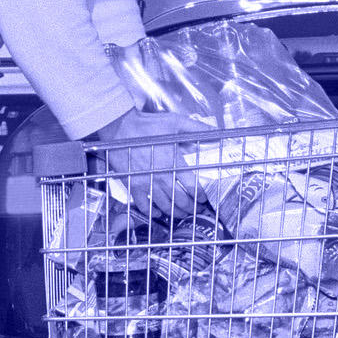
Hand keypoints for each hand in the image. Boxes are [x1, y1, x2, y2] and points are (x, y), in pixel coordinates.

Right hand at [92, 110, 211, 217]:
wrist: (120, 127)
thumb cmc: (147, 125)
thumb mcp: (176, 123)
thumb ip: (197, 129)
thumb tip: (216, 132)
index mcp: (174, 163)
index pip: (193, 187)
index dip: (200, 197)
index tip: (203, 200)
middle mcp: (162, 177)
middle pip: (181, 200)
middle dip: (190, 208)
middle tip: (195, 210)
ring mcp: (147, 183)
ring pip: (165, 205)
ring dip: (175, 212)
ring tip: (181, 215)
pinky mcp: (133, 185)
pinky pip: (144, 205)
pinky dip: (152, 212)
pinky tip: (158, 213)